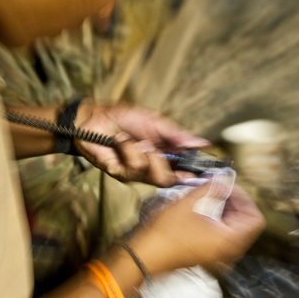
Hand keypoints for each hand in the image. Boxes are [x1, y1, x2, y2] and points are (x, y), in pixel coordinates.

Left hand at [73, 101, 208, 186]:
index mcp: (164, 156)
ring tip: (136, 140)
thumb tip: (202, 143)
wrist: (95, 117)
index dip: (192, 172)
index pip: (183, 172)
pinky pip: (135, 167)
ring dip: (146, 152)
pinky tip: (121, 140)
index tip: (199, 168)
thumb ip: (178, 135)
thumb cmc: (124, 118)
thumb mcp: (156, 122)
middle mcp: (151, 168)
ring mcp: (136, 173)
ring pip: (155, 175)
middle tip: (155, 146)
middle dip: (166, 162)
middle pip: (170, 180)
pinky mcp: (120, 173)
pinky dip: (130, 148)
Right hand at [129, 184, 265, 275]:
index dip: (244, 198)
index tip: (227, 185)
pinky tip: (202, 208)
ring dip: (225, 210)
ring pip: (233, 229)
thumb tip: (225, 178)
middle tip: (218, 187)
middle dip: (234, 202)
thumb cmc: (167, 231)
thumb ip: (213, 188)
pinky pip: (222, 236)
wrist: (145, 255)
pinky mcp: (207, 256)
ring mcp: (218, 256)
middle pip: (246, 224)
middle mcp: (229, 252)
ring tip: (208, 195)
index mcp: (230, 241)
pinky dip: (217, 221)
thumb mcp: (191, 202)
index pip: (254, 218)